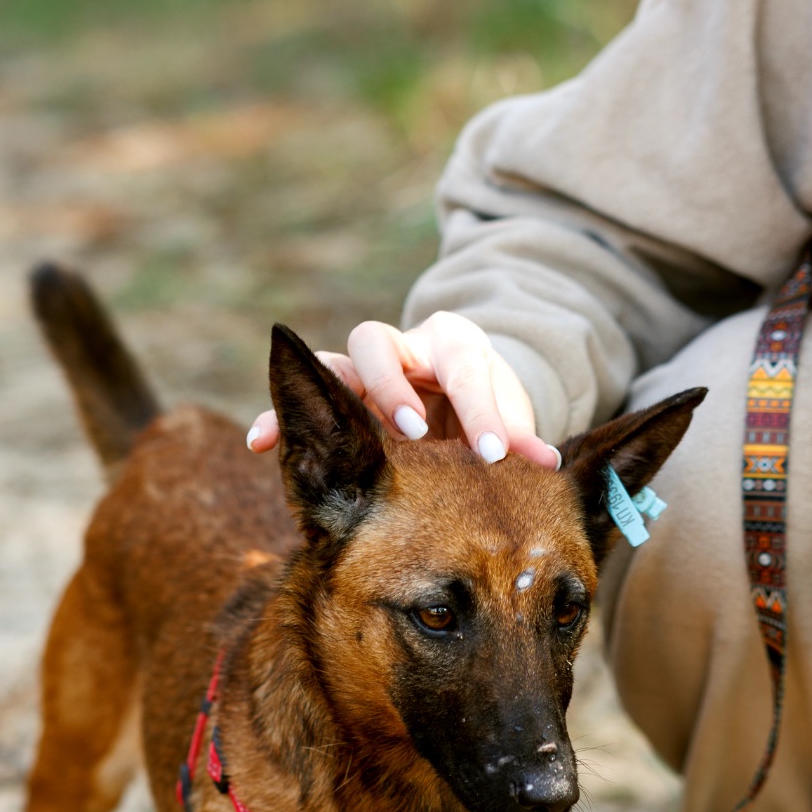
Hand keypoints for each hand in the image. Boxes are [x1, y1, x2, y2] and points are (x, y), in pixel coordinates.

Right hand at [246, 311, 560, 467]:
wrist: (457, 389)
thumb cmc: (484, 406)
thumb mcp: (508, 416)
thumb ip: (520, 438)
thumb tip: (549, 467)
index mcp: (454, 344)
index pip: (464, 369)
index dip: (480, 410)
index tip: (494, 454)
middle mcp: (402, 345)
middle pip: (378, 344)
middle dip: (390, 388)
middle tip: (410, 432)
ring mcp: (362, 365)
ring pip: (333, 362)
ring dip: (327, 397)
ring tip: (321, 435)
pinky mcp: (334, 389)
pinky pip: (298, 396)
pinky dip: (278, 415)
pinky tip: (261, 444)